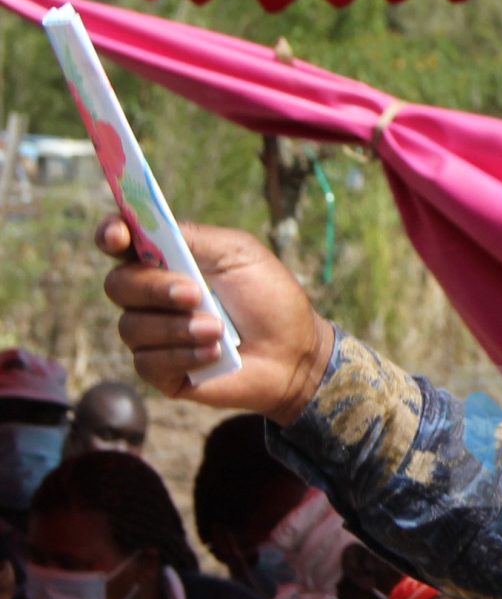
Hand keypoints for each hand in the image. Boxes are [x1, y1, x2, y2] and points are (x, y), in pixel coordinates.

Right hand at [97, 218, 332, 420]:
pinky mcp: (159, 371)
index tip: (118, 236)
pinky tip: (215, 353)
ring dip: (179, 327)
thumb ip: (195, 237)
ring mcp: (151, 334)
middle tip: (194, 294)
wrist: (294, 351)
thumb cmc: (269, 298)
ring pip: (132, 326)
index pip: (119, 243)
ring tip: (220, 331)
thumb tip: (150, 226)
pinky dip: (185, 355)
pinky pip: (148, 362)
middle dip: (155, 287)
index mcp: (165, 260)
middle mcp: (150, 296)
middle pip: (118, 285)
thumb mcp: (239, 254)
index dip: (110, 234)